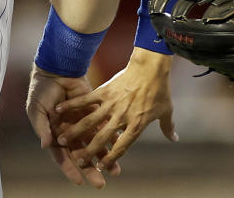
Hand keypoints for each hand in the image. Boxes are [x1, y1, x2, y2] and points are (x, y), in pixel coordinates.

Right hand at [25, 66, 119, 188]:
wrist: (55, 68)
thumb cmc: (41, 90)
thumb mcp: (37, 109)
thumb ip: (42, 127)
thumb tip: (46, 145)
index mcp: (54, 135)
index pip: (63, 157)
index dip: (71, 170)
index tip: (79, 182)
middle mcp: (70, 132)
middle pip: (82, 155)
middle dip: (91, 169)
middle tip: (101, 183)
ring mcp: (82, 123)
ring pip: (95, 143)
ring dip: (105, 156)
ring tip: (116, 170)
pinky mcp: (93, 110)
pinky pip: (103, 125)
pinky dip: (111, 135)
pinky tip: (120, 144)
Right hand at [53, 48, 176, 171]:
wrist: (151, 66)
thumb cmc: (160, 88)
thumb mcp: (166, 109)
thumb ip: (168, 126)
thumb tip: (174, 139)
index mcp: (137, 124)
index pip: (122, 146)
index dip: (111, 158)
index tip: (100, 167)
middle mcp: (122, 116)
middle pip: (103, 137)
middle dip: (89, 150)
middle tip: (77, 160)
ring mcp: (112, 103)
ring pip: (90, 121)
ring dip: (75, 131)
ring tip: (61, 140)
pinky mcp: (105, 90)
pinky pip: (86, 100)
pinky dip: (72, 105)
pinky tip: (58, 111)